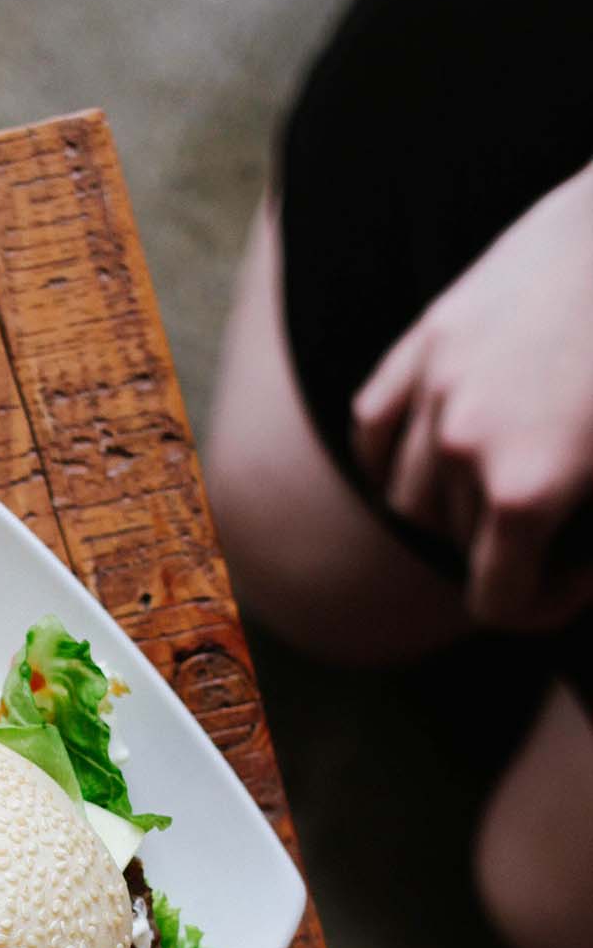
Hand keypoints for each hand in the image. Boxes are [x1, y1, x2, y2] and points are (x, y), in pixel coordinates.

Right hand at [351, 161, 592, 631]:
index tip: (576, 571)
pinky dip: (394, 454)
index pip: (496, 602)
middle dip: (506, 542)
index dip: (540, 605)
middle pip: (454, 545)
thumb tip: (577, 566)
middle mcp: (462, 450)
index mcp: (526, 491)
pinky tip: (438, 449)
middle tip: (560, 511)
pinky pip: (374, 429)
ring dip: (449, 502)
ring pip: (408, 496)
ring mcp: (435, 392)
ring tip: (503, 473)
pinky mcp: (424, 342)